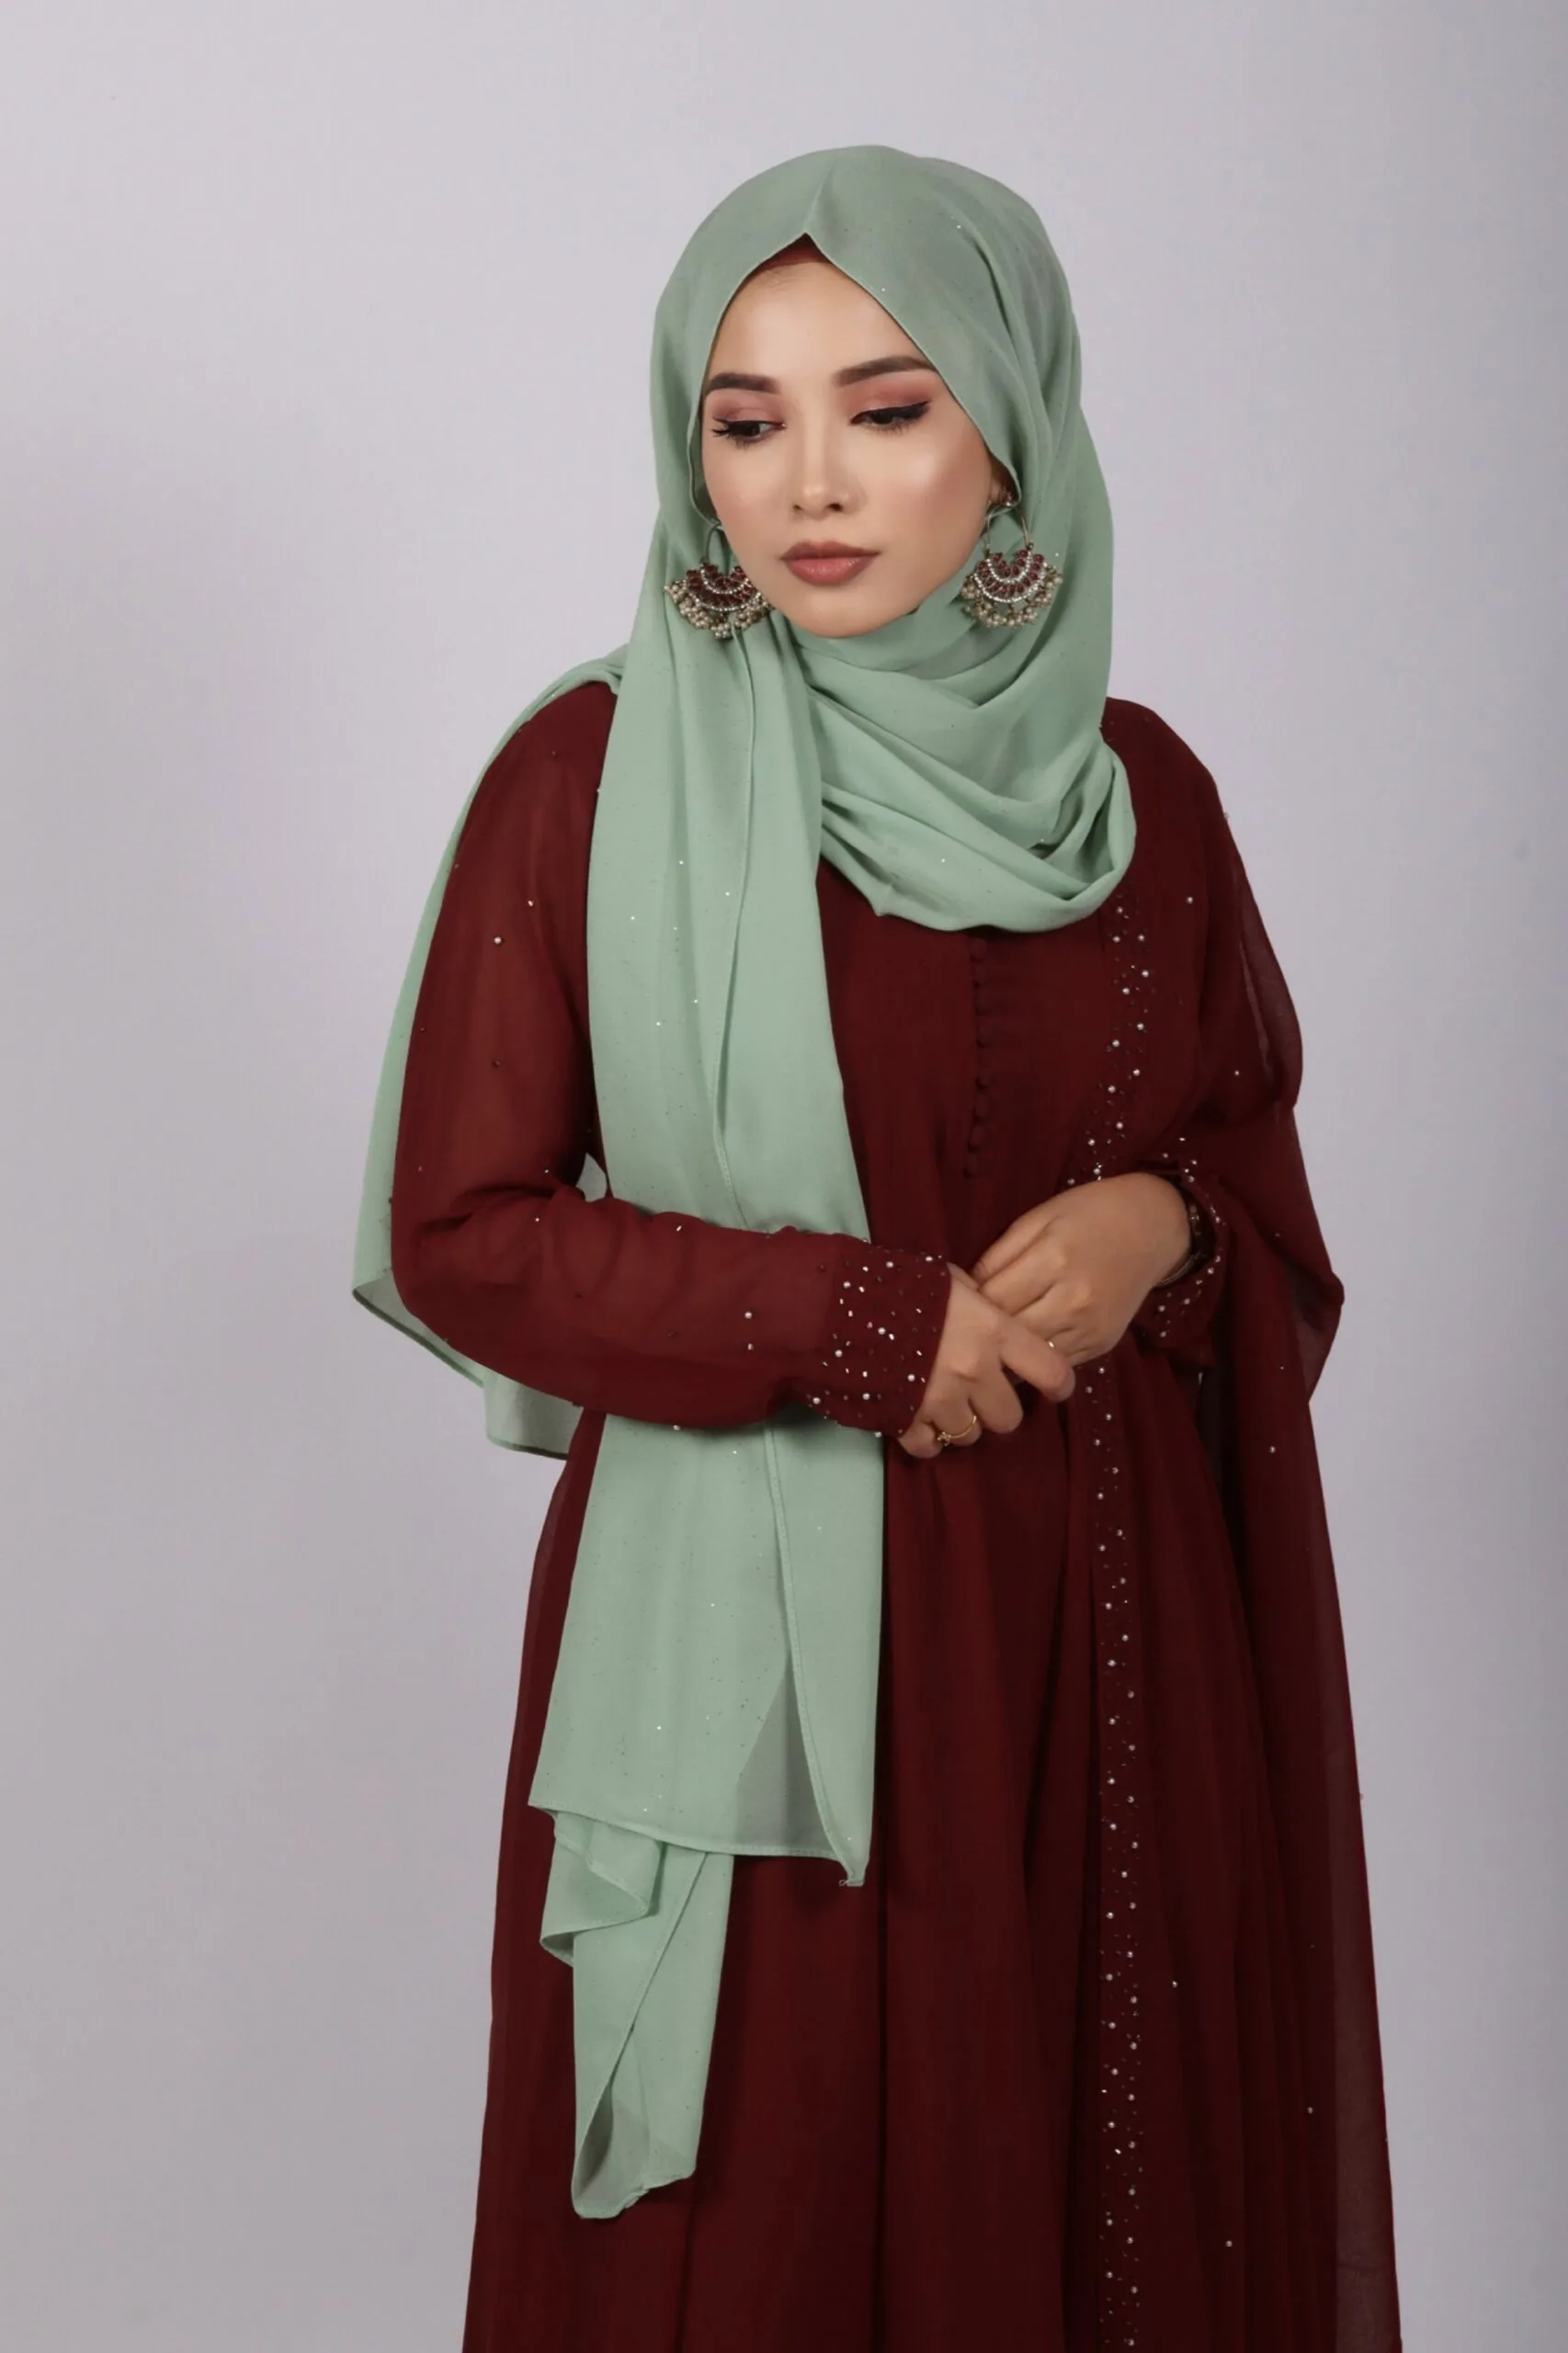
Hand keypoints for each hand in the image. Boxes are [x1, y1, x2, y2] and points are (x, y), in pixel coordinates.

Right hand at [897, 1263, 1074, 1459]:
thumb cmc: (895, 1284)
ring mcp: (940, 1401)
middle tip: (981, 1393)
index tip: (1057, 1388)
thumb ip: (977, 1299)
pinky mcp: (906, 1422)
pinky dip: (926, 1438)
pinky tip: (917, 1420)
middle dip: (998, 1408)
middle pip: (1009, 1417)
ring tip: (942, 1402)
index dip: (1059, 1383)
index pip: (1050, 1369)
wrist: (835, 1308)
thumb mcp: (947, 1278)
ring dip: (961, 1422)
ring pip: (971, 1434)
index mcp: (992, 1331)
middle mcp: (974, 1371)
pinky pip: (930, 1448)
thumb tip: (987, 1308)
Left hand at [967, 1173, 1191, 1366]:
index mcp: (1052, 1258)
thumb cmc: (1091, 1213)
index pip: (993, 1300)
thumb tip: (966, 1290)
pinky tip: (1023, 1349)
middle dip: (984, 1334)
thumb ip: (1000, 1253)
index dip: (970, 1305)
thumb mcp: (1040, 1217)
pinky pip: (1056, 1363)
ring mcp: (1089, 1326)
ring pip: (1031, 1357)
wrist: (1154, 1227)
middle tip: (967, 1329)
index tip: (959, 1303)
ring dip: (1007, 1353)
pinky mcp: (1101, 1344)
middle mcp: (1073, 1298)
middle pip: (1010, 1333)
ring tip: (990, 1344)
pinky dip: (1035, 1359)